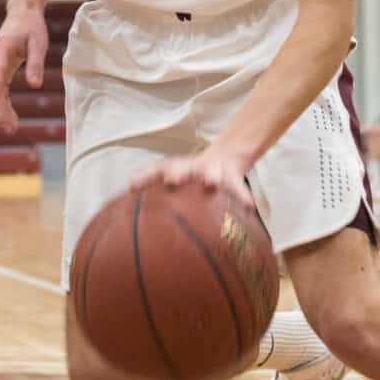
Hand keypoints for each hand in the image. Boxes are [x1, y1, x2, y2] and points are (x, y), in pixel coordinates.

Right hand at [0, 3, 49, 131]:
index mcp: (1, 50)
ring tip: (10, 129)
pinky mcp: (1, 69)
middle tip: (6, 128)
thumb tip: (34, 85)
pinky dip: (5, 103)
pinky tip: (10, 118)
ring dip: (2, 109)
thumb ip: (35, 63)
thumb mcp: (38, 43)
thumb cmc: (31, 27)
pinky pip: (1, 89)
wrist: (23, 13)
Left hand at [128, 146, 256, 215]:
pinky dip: (243, 197)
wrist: (225, 157)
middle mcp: (192, 168)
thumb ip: (157, 201)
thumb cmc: (193, 179)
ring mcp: (213, 171)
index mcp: (176, 170)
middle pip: (181, 168)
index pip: (156, 170)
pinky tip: (248, 207)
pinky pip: (239, 188)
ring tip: (211, 183)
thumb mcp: (177, 185)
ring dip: (210, 177)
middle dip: (176, 173)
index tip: (133, 186)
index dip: (145, 177)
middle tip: (172, 180)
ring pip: (212, 173)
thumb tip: (130, 221)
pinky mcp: (234, 177)